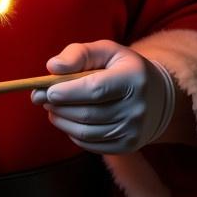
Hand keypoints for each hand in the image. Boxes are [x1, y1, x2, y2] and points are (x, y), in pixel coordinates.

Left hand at [31, 40, 175, 153]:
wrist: (157, 97)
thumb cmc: (122, 68)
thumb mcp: (106, 51)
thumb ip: (79, 54)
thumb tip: (52, 67)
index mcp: (133, 78)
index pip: (95, 89)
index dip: (68, 92)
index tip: (46, 91)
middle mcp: (138, 107)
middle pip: (88, 113)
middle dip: (59, 107)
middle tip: (40, 98)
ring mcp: (134, 130)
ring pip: (87, 132)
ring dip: (62, 121)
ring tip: (52, 109)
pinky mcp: (129, 145)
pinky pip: (92, 144)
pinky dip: (73, 134)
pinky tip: (69, 121)